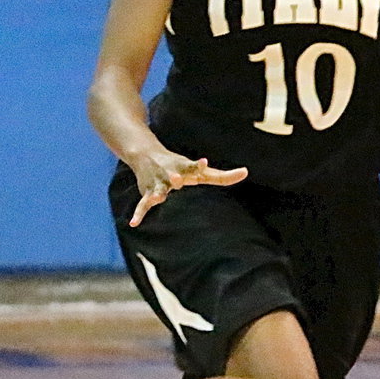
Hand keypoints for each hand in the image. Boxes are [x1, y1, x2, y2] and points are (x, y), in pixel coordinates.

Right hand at [129, 151, 247, 226]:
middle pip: (174, 177)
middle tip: (177, 179)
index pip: (194, 166)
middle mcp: (171, 174)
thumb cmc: (181, 166)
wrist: (146, 155)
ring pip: (157, 189)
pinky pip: (142, 204)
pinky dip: (139, 213)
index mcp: (185, 168)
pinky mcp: (148, 192)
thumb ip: (222, 176)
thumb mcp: (200, 170)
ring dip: (156, 193)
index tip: (204, 162)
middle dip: (175, 178)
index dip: (199, 165)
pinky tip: (134, 224)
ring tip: (156, 197)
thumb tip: (246, 172)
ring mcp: (159, 183)